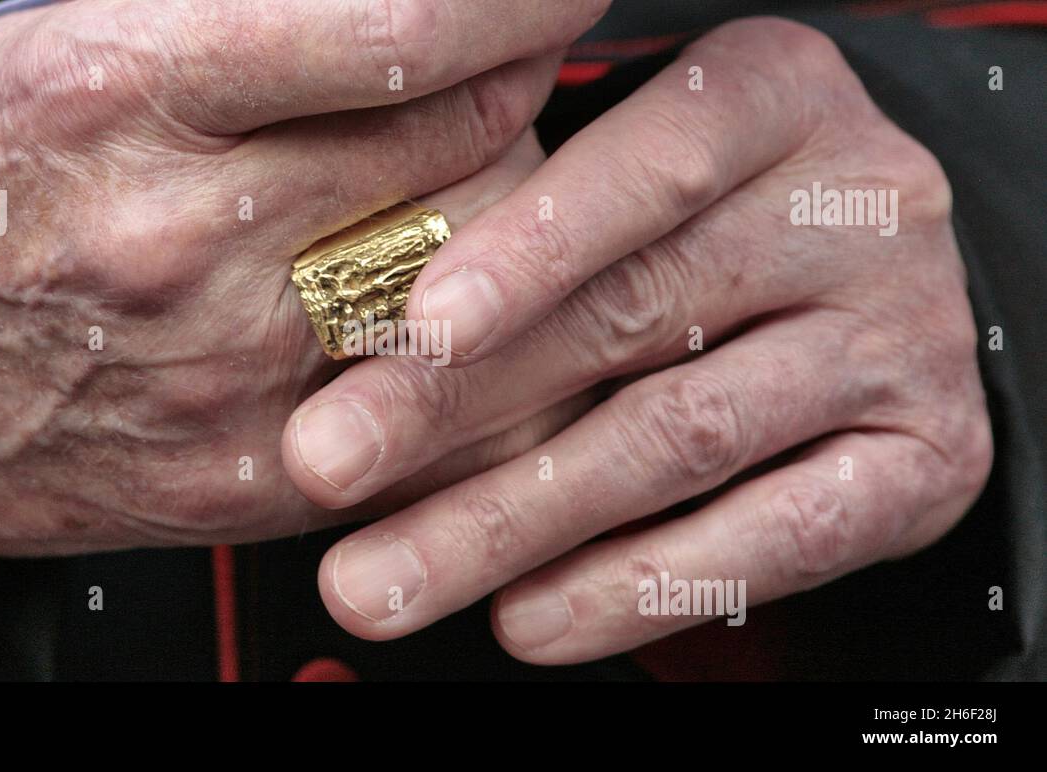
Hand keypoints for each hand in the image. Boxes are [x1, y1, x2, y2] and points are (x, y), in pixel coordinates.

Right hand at [0, 0, 612, 554]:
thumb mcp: (69, 47)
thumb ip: (251, 25)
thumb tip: (407, 16)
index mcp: (126, 91)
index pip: (404, 24)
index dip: (517, 1)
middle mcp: (183, 236)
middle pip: (467, 148)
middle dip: (518, 101)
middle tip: (503, 90)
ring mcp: (223, 373)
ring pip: (475, 287)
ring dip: (513, 230)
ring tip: (479, 203)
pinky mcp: (245, 475)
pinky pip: (436, 414)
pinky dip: (480, 356)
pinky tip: (462, 319)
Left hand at [284, 18, 992, 661]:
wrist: (865, 283)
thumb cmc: (698, 220)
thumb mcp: (620, 184)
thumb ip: (520, 231)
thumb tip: (351, 346)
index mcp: (775, 97)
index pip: (652, 164)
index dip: (530, 246)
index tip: (415, 322)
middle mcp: (856, 208)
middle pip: (641, 313)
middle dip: (461, 405)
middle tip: (327, 466)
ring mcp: (904, 339)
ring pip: (684, 438)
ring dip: (515, 519)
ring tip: (382, 579)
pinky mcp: (926, 460)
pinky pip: (778, 541)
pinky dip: (639, 587)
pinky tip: (527, 618)